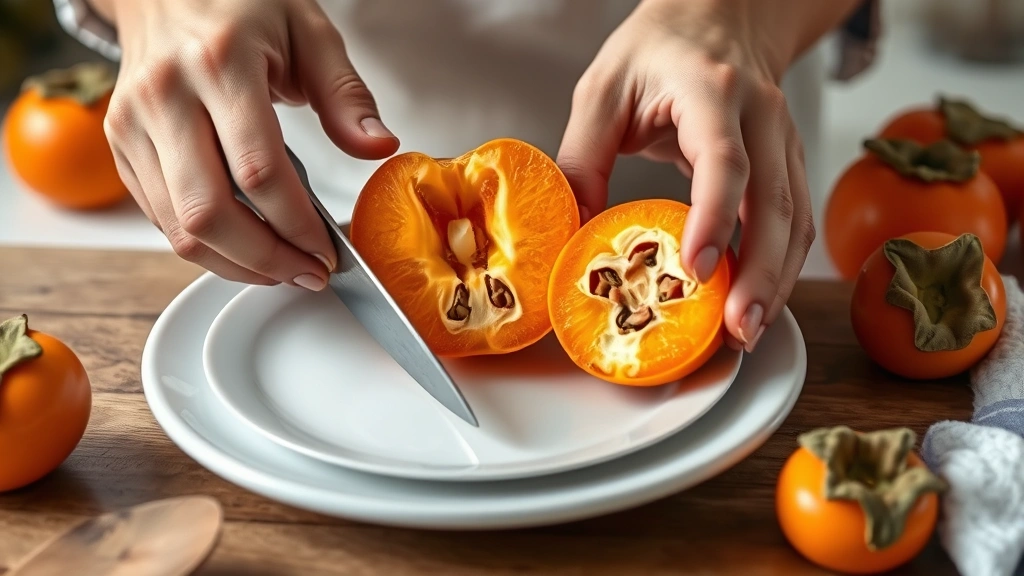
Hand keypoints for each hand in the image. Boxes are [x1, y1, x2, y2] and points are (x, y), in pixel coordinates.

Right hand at [94, 0, 398, 288]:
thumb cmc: (241, 4)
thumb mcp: (309, 32)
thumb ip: (346, 95)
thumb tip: (378, 147)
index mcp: (219, 64)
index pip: (259, 172)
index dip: (298, 226)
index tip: (329, 251)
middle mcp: (165, 96)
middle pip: (209, 213)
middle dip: (266, 260)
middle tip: (308, 273)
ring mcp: (132, 124)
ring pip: (177, 228)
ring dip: (235, 264)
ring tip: (281, 269)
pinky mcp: (120, 145)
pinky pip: (159, 217)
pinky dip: (204, 246)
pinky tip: (244, 249)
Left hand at [557, 0, 858, 351]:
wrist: (718, 15)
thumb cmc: (658, 49)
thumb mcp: (602, 90)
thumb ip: (582, 157)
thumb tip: (571, 232)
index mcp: (711, 90)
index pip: (724, 160)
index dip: (714, 218)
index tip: (696, 269)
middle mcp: (760, 115)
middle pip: (774, 201)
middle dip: (760, 272)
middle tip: (736, 328)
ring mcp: (783, 139)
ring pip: (794, 218)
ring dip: (777, 279)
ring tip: (749, 330)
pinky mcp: (788, 162)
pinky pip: (794, 219)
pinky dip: (782, 265)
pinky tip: (761, 300)